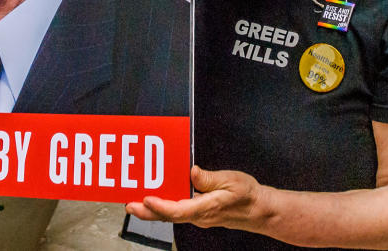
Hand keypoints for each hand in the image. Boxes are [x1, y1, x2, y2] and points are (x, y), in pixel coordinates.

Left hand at [125, 166, 262, 229]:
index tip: (146, 198)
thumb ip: (210, 178)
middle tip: (129, 204)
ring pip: (171, 215)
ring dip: (152, 210)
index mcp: (207, 208)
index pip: (179, 210)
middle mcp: (199, 216)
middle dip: (147, 212)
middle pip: (168, 216)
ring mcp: (197, 216)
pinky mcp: (198, 213)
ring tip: (135, 201)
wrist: (258, 210)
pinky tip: (155, 199)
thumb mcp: (232, 181)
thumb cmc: (247, 195)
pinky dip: (163, 206)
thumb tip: (192, 171)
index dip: (160, 206)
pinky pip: (177, 211)